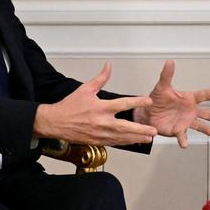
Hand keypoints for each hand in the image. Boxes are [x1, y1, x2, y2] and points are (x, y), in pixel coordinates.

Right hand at [33, 63, 156, 145]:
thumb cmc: (69, 107)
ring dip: (136, 138)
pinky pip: (114, 143)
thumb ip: (100, 79)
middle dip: (141, 129)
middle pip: (126, 127)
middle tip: (153, 130)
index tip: (148, 101)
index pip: (123, 104)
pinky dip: (125, 143)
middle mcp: (102, 122)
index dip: (137, 102)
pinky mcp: (97, 141)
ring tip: (148, 138)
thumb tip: (108, 67)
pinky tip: (133, 142)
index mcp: (100, 108)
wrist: (55, 123)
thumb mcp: (85, 89)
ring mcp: (100, 134)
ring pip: (122, 138)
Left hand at [133, 60, 209, 147]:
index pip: (205, 95)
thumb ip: (167, 75)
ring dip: (206, 129)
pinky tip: (185, 145)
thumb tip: (170, 61)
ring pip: (200, 126)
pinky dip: (183, 140)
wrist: (147, 114)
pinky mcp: (178, 131)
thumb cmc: (157, 99)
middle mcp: (190, 111)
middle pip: (207, 113)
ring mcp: (186, 121)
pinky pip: (182, 136)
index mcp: (189, 99)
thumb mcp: (161, 86)